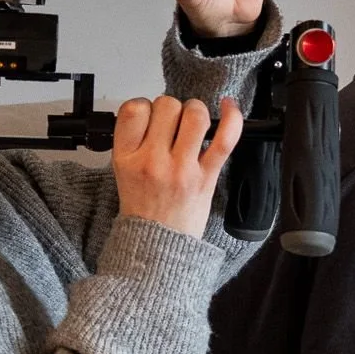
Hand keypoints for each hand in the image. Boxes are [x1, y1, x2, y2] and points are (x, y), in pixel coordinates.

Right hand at [112, 94, 243, 236]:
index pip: (134, 109)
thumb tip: (156, 111)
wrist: (157, 247)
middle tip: (173, 125)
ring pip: (194, 115)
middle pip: (167, 106)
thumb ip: (134, 140)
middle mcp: (152, 161)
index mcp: (127, 158)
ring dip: (196, 111)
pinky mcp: (206, 177)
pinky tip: (229, 107)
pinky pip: (224, 139)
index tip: (151, 116)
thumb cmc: (143, 210)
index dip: (145, 106)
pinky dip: (232, 118)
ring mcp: (181, 169)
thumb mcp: (122, 172)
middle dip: (172, 109)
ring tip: (193, 123)